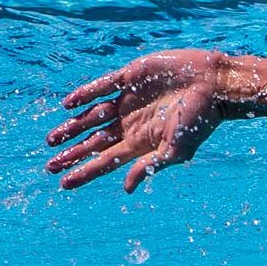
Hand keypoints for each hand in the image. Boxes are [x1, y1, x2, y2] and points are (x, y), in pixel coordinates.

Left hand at [45, 49, 231, 192]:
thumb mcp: (177, 149)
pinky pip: (101, 86)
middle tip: (50, 165)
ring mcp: (129, 100)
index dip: (85, 172)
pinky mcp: (130, 77)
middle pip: (95, 142)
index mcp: (141, 142)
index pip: (106, 160)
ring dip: (72, 127)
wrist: (215, 85)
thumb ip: (150, 166)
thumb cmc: (201, 119)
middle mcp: (131, 123)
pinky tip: (68, 103)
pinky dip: (84, 94)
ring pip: (92, 116)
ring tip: (51, 139)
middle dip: (72, 153)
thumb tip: (126, 188)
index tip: (63, 182)